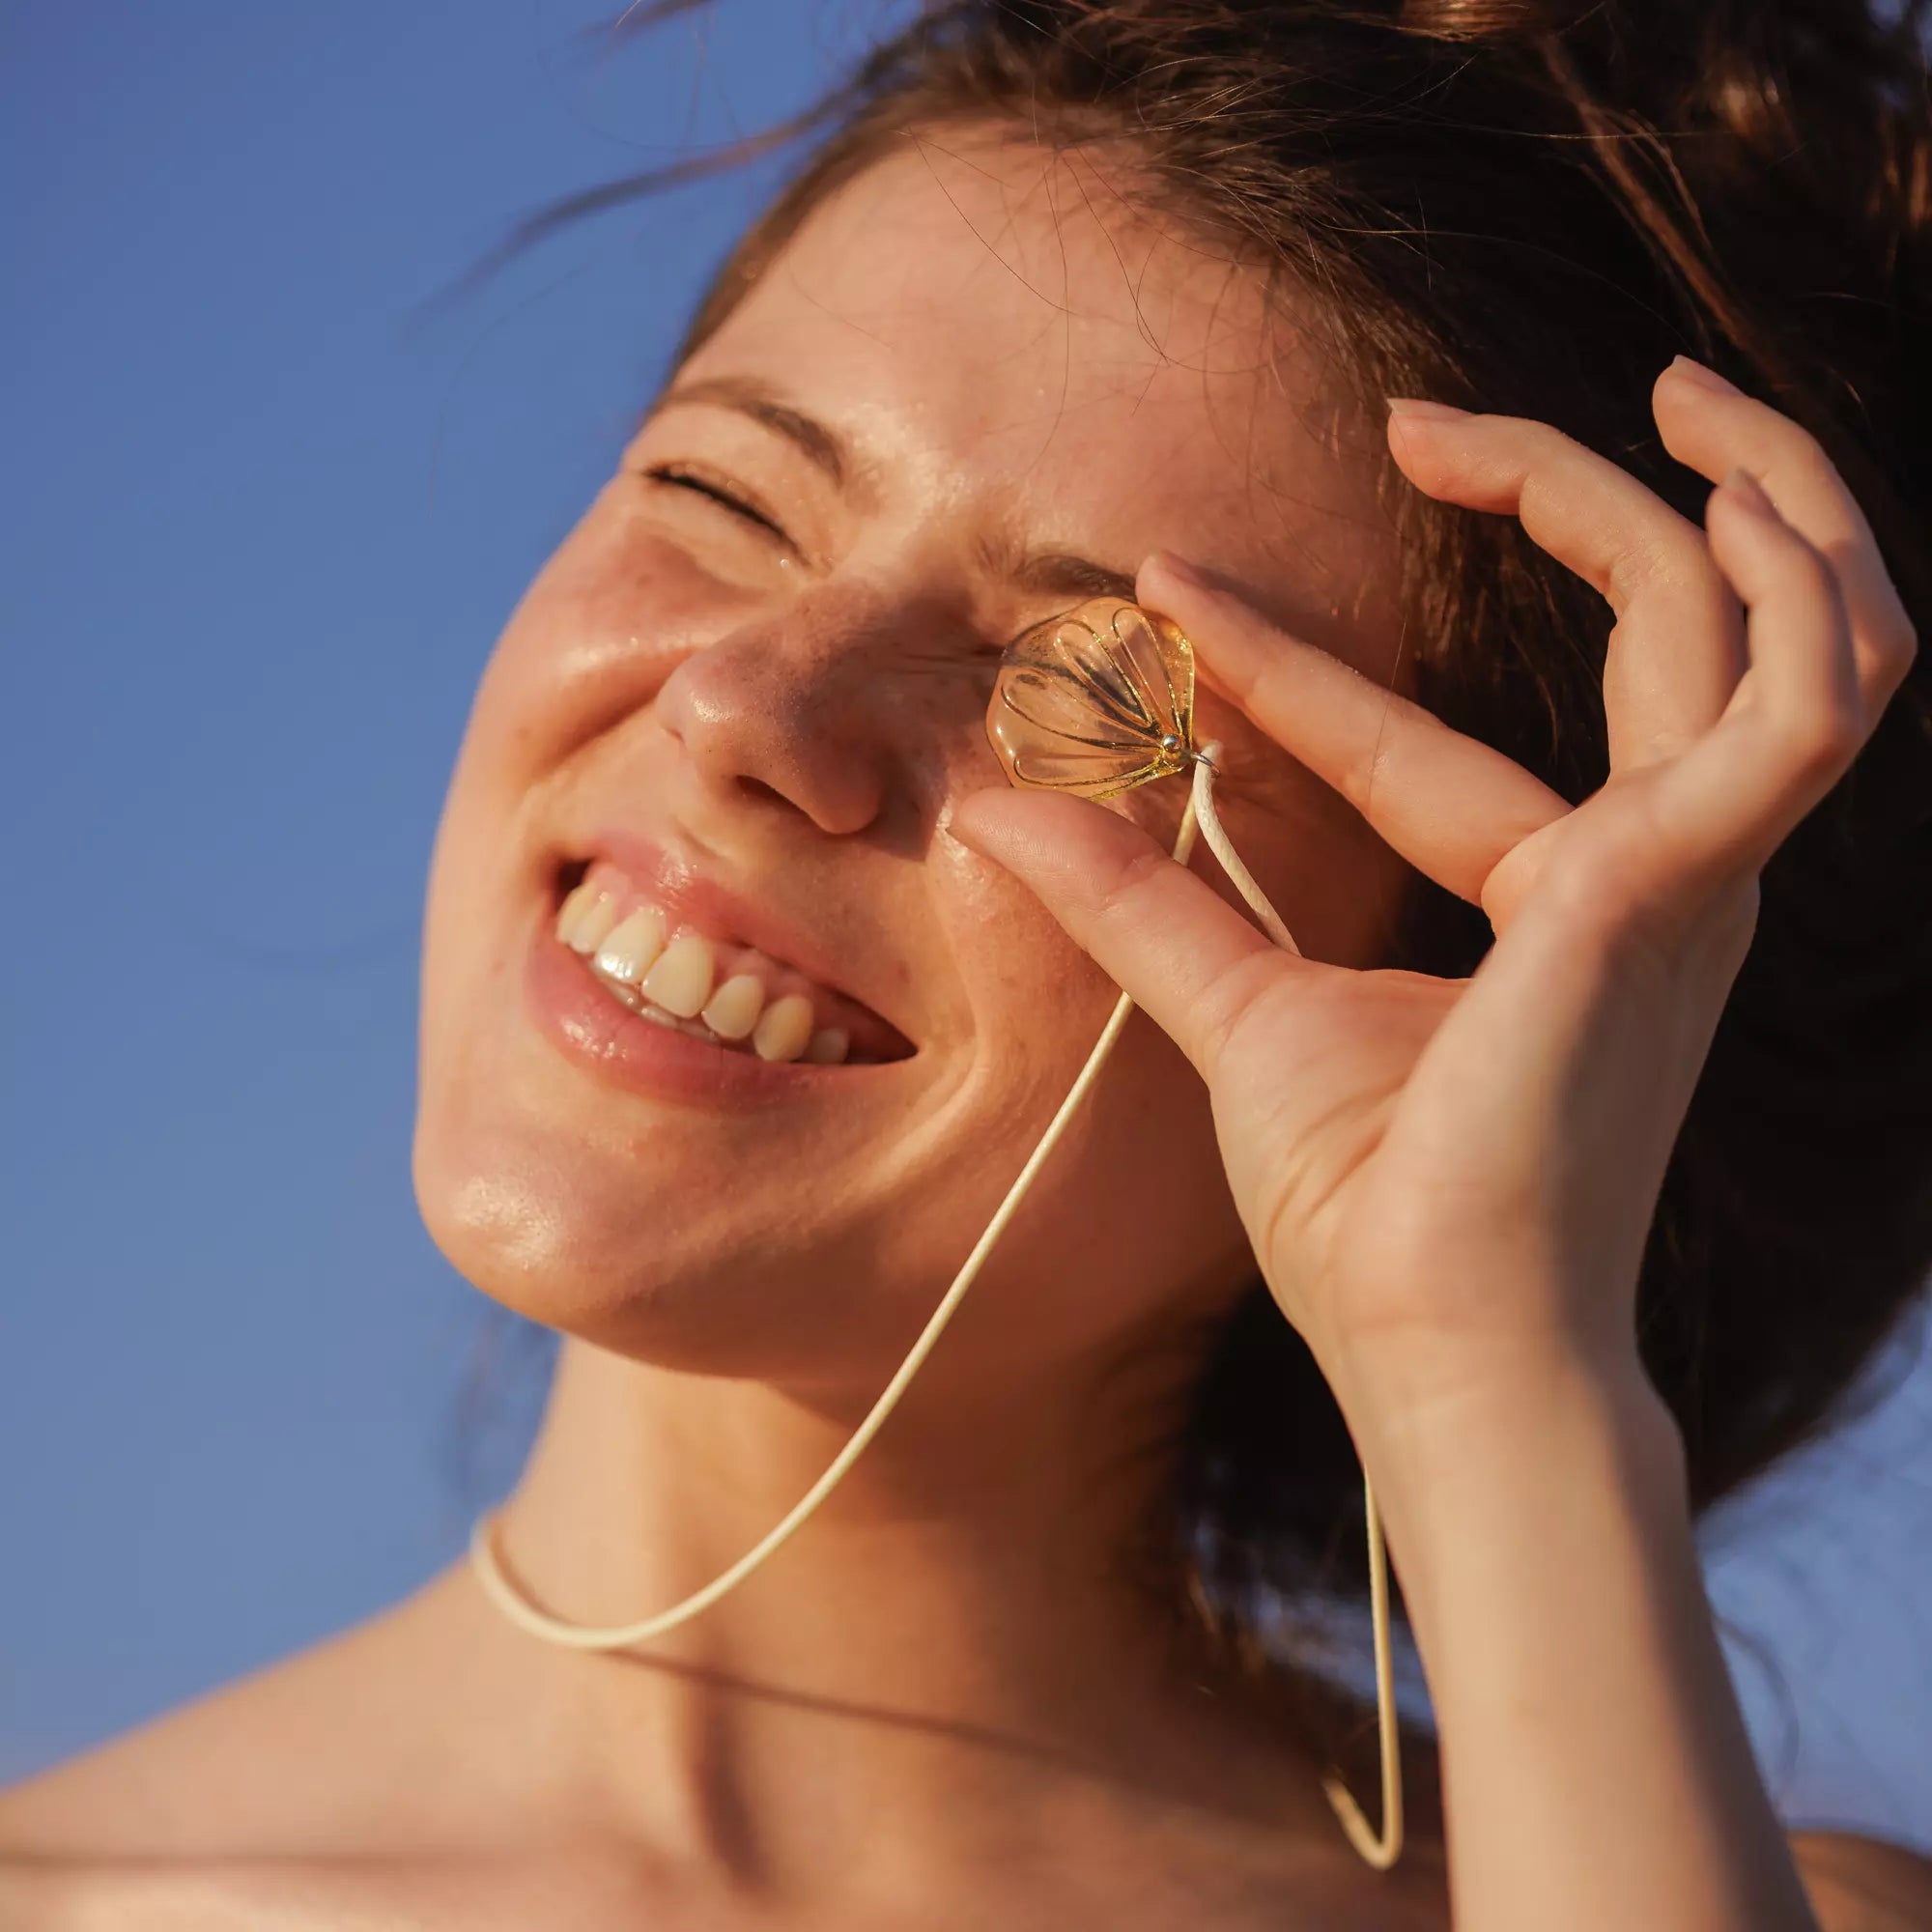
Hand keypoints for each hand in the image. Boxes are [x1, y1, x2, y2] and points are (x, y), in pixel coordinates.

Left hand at [950, 359, 1915, 1431]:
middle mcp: (1658, 877)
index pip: (1418, 748)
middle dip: (1588, 497)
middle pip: (1671, 635)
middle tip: (1435, 416)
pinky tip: (1715, 491)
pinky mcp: (1679, 884)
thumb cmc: (1370, 1213)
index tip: (1162, 588)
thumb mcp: (1238, 1017)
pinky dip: (1792, 588)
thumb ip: (1138, 903)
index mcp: (1567, 907)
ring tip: (1664, 387)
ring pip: (1792, 636)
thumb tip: (995, 804)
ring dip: (1764, 500)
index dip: (1294, 659)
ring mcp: (1690, 876)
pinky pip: (1802, 702)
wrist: (1441, 1351)